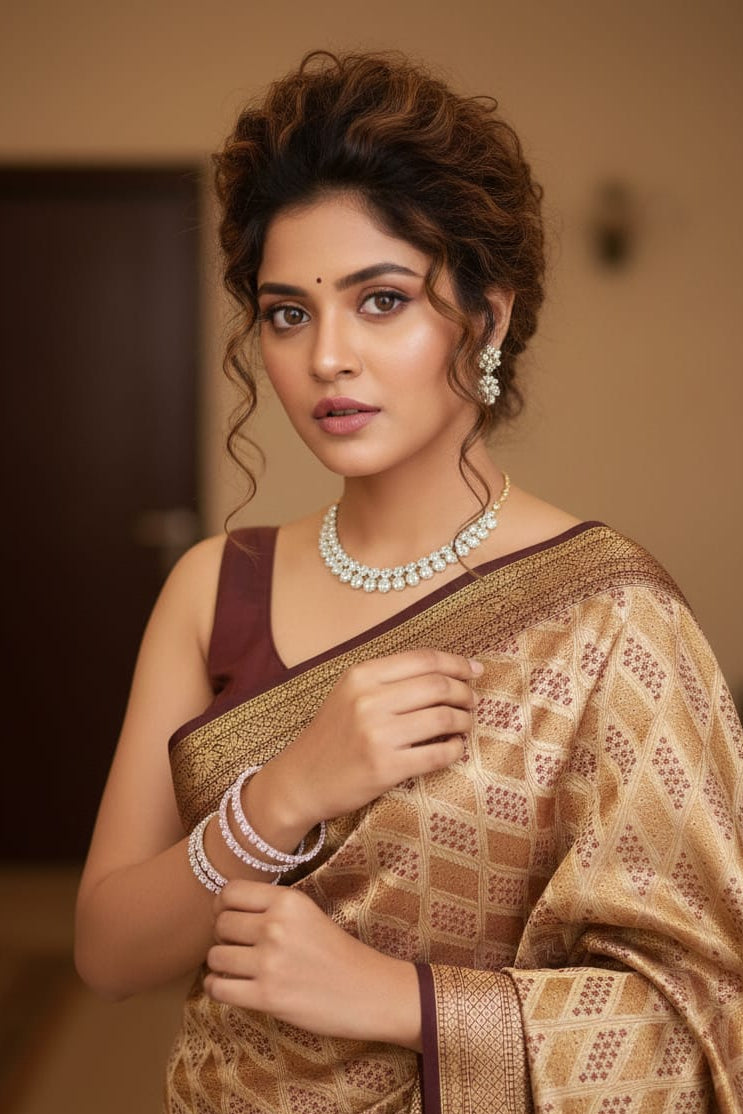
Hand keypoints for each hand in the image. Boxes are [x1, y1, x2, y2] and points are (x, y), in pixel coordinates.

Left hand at [204, 880, 421, 1048]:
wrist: (368, 990)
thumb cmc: (338, 952)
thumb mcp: (308, 913)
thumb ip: (271, 908)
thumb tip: (224, 912)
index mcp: (287, 901)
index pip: (229, 893)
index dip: (222, 906)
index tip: (230, 918)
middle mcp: (275, 926)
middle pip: (219, 925)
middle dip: (223, 937)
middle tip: (238, 947)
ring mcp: (269, 963)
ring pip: (215, 957)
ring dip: (221, 965)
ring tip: (237, 969)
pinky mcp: (266, 997)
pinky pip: (217, 989)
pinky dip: (217, 988)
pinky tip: (230, 987)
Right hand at [258, 649, 481, 830]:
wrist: (301, 780)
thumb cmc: (332, 735)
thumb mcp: (350, 693)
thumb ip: (389, 679)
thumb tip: (446, 671)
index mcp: (361, 676)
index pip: (423, 659)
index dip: (457, 663)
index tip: (475, 670)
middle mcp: (369, 700)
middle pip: (438, 686)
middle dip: (465, 692)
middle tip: (473, 701)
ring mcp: (377, 735)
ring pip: (443, 718)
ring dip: (465, 721)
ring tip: (466, 724)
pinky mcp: (386, 767)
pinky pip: (437, 755)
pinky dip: (455, 750)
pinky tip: (455, 748)